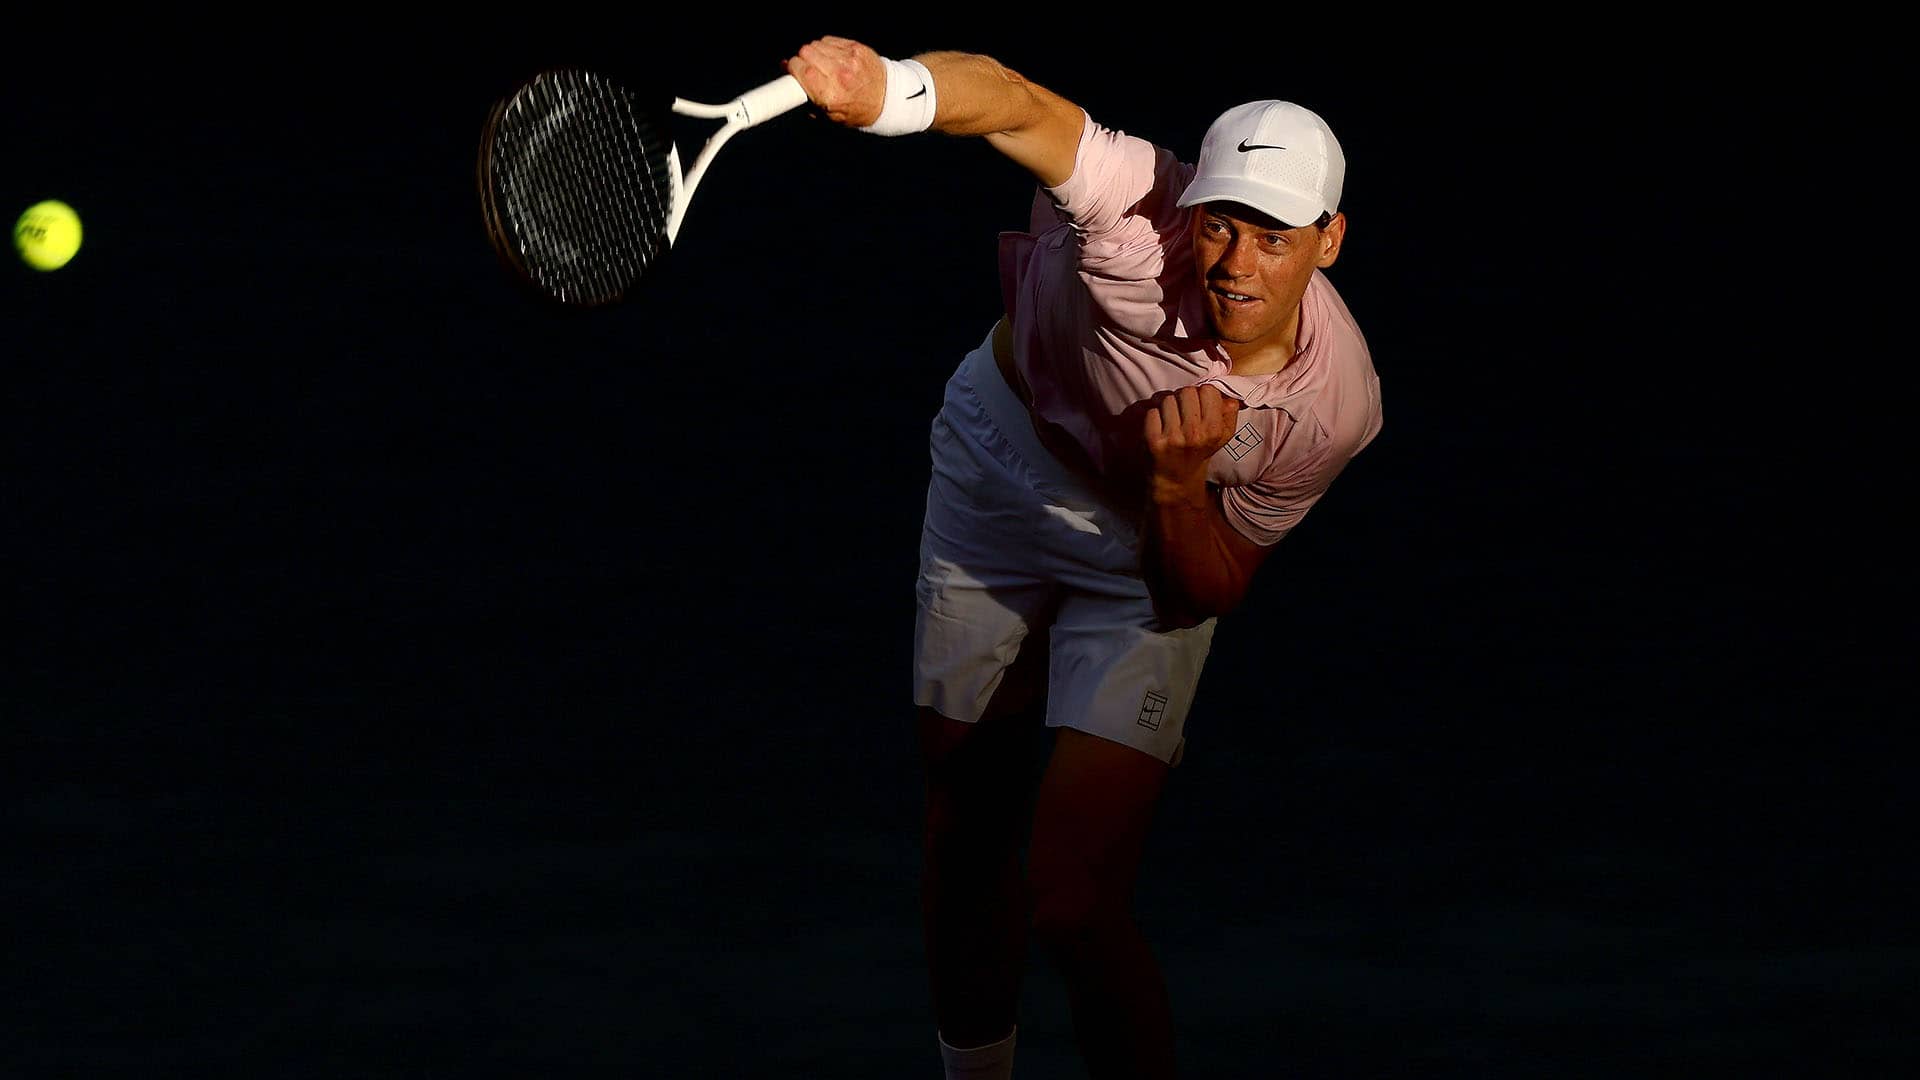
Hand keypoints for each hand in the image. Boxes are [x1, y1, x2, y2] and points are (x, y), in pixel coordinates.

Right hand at [784, 36, 887, 128]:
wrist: (886, 98)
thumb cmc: (856, 110)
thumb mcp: (828, 114)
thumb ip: (805, 96)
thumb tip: (786, 71)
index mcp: (831, 95)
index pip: (802, 70)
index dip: (793, 68)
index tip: (791, 71)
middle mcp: (840, 75)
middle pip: (806, 52)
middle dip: (802, 60)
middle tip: (807, 69)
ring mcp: (849, 59)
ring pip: (816, 44)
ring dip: (814, 53)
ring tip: (822, 65)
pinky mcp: (856, 48)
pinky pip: (830, 40)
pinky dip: (826, 47)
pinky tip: (832, 58)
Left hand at [1143, 384, 1240, 503]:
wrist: (1175, 478)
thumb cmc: (1199, 450)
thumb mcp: (1222, 435)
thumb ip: (1229, 413)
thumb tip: (1228, 395)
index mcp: (1213, 430)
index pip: (1208, 390)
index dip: (1202, 394)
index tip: (1199, 403)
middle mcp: (1194, 434)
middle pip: (1186, 391)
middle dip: (1184, 397)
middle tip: (1183, 409)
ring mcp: (1173, 438)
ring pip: (1167, 399)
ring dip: (1168, 406)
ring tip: (1172, 419)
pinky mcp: (1154, 441)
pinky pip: (1152, 412)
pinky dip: (1154, 416)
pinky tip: (1160, 427)